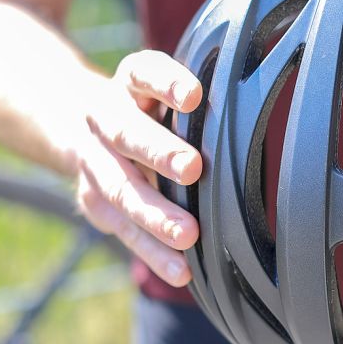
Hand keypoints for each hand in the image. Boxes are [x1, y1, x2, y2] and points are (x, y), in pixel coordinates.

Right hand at [74, 50, 202, 286]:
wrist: (81, 120)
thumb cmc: (152, 104)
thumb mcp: (167, 85)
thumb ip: (198, 97)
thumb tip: (261, 100)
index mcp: (129, 82)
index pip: (145, 73)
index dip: (166, 83)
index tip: (194, 96)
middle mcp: (104, 116)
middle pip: (126, 133)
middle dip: (157, 152)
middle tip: (192, 168)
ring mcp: (93, 159)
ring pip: (119, 187)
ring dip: (154, 213)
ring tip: (187, 234)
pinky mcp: (93, 199)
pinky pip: (123, 228)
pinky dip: (151, 251)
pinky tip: (180, 270)